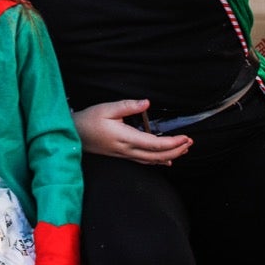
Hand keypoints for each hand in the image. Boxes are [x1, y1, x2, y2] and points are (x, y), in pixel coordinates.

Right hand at [73, 100, 192, 165]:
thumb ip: (127, 106)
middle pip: (157, 156)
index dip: (172, 143)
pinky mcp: (122, 155)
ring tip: (184, 149)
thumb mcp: (106, 108)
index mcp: (125, 137)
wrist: (73, 135)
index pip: (154, 144)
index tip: (185, 137)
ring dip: (170, 156)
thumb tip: (146, 103)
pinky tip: (167, 161)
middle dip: (176, 150)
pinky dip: (158, 161)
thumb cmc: (88, 120)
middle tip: (190, 142)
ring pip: (152, 161)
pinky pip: (144, 161)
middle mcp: (127, 150)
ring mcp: (125, 155)